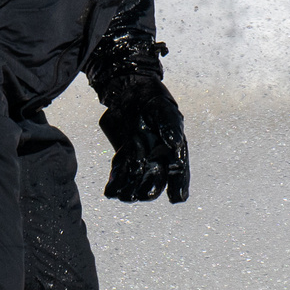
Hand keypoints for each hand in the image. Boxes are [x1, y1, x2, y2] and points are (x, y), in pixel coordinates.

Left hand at [97, 74, 188, 201]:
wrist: (129, 91)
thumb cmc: (152, 99)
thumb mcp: (163, 109)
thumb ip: (169, 126)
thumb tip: (174, 143)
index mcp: (173, 149)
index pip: (179, 170)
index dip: (179, 184)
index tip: (177, 198)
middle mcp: (158, 158)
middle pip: (156, 179)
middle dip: (149, 188)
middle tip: (142, 194)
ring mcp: (141, 159)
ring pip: (137, 180)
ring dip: (130, 189)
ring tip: (123, 196)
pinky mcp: (124, 157)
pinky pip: (120, 173)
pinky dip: (116, 182)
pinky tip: (110, 191)